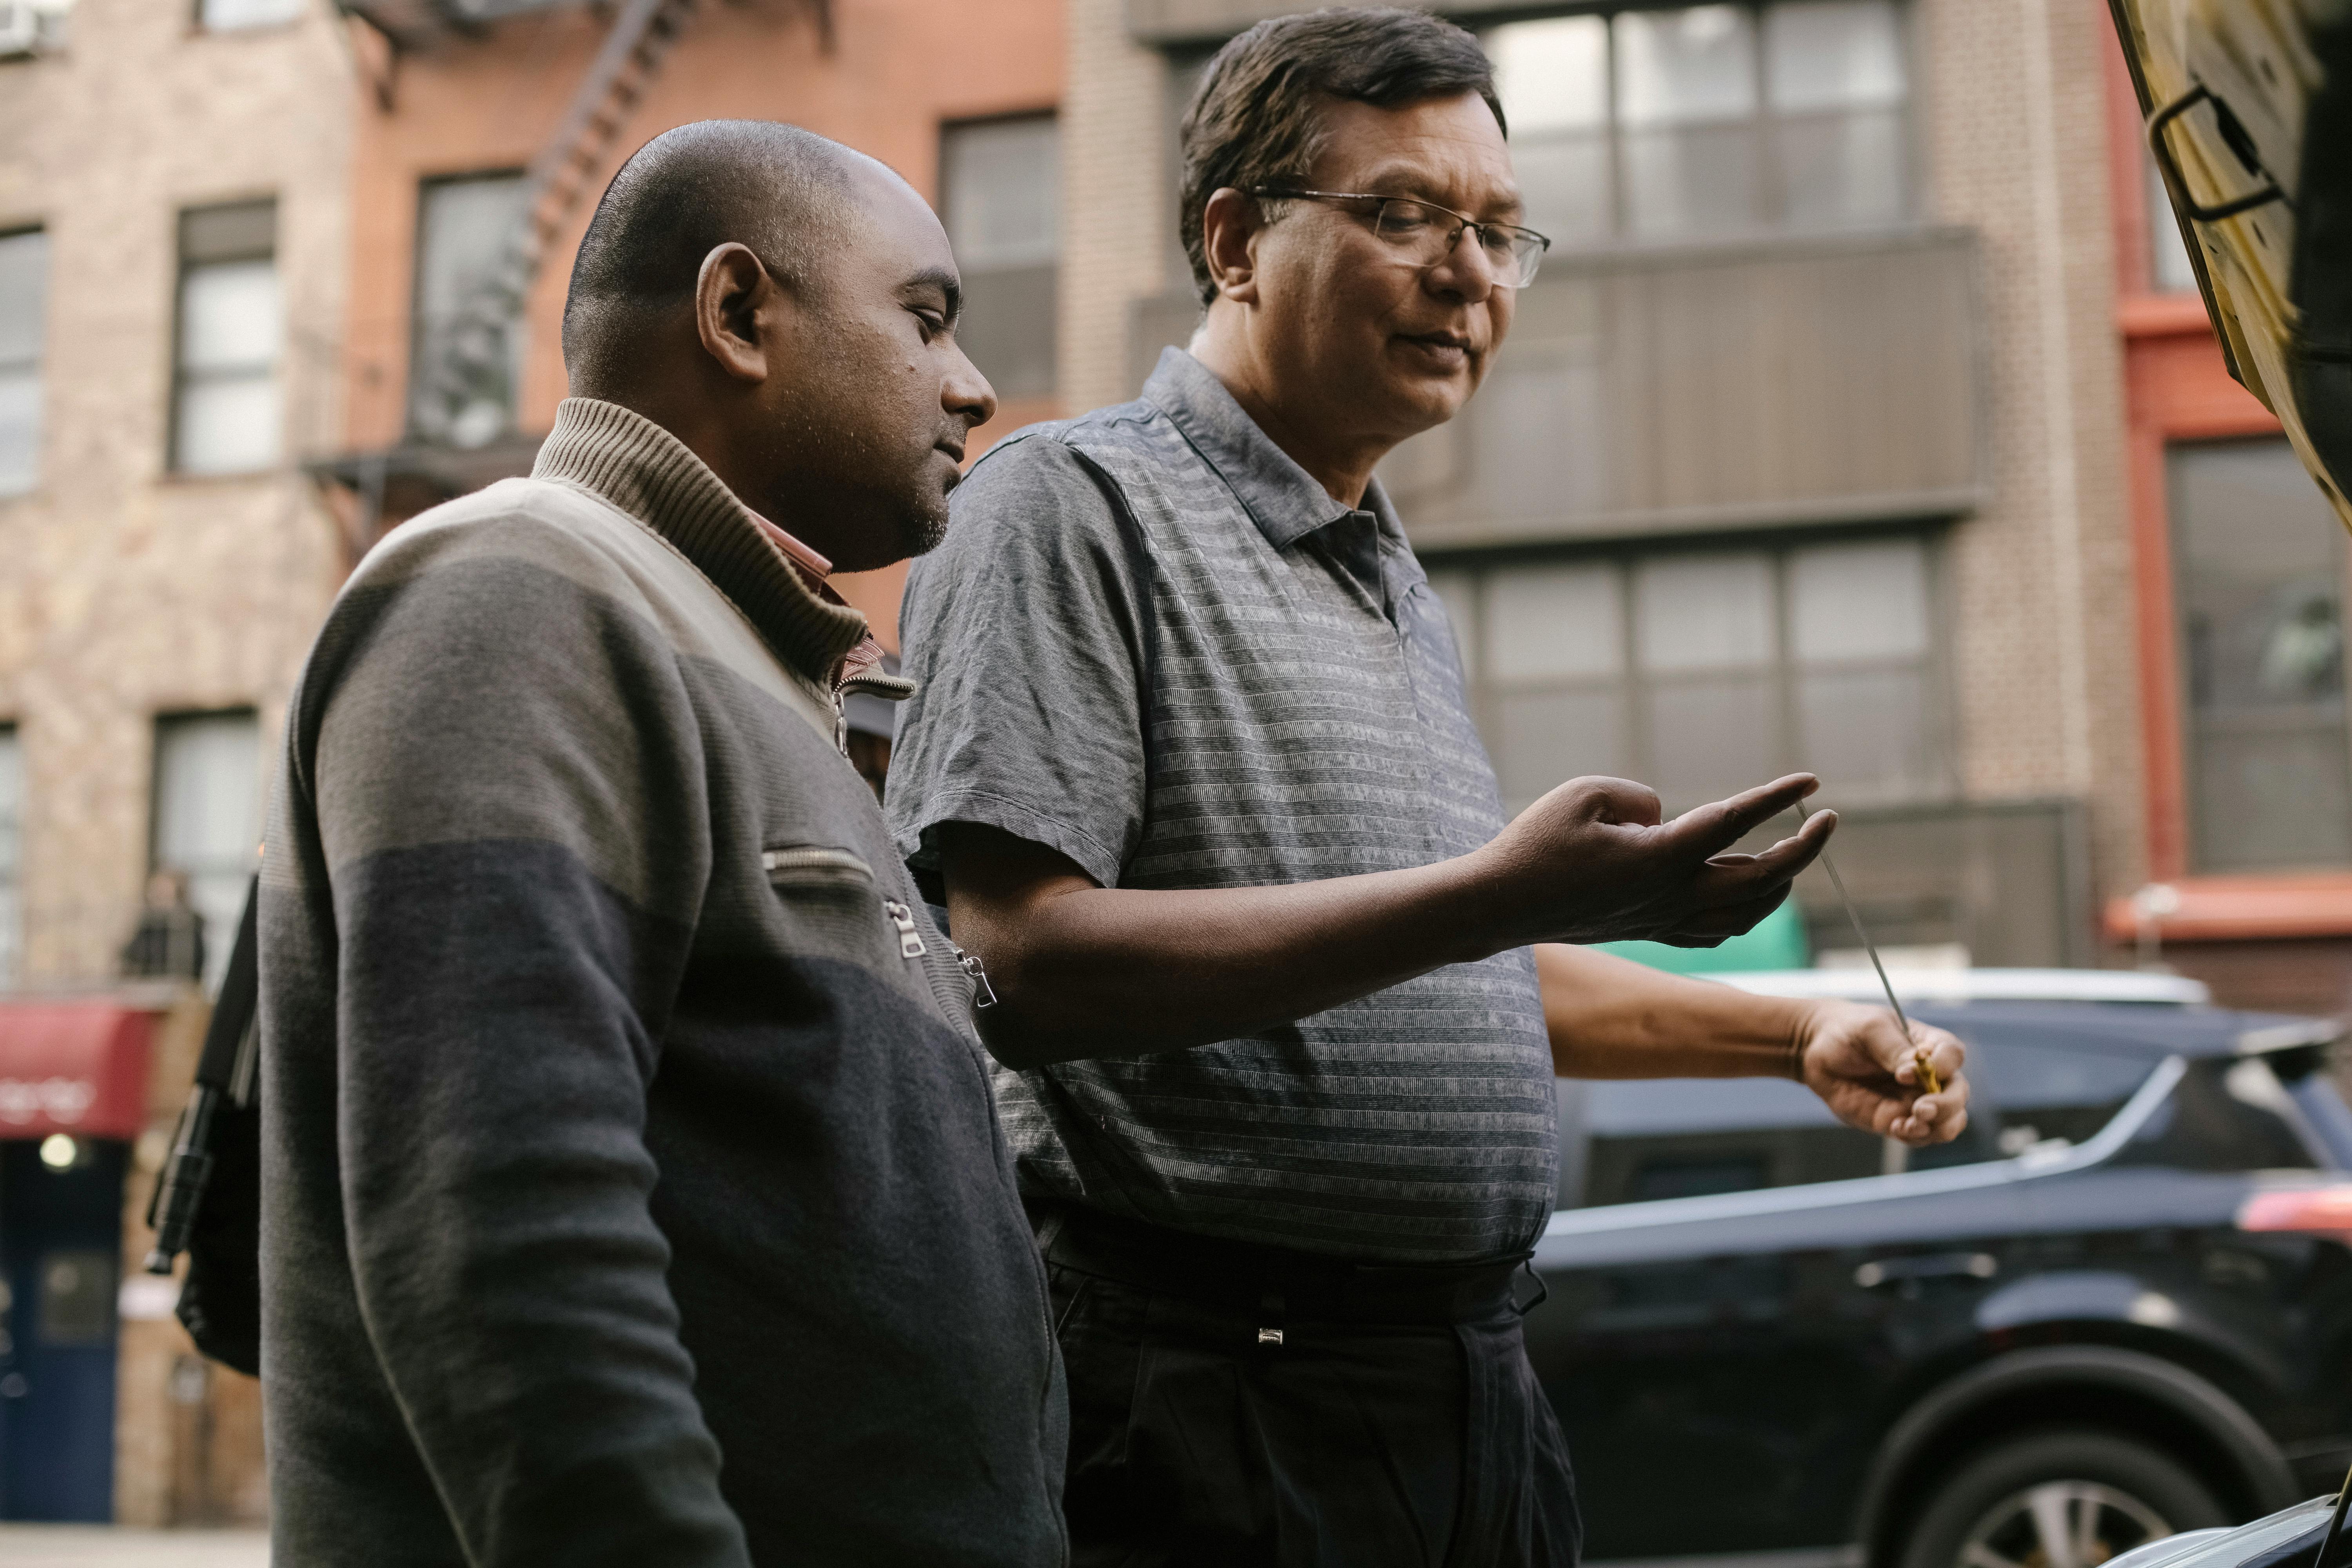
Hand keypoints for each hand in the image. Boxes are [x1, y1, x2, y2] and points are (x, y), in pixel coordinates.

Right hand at [1472, 774, 1834, 948]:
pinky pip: (1717, 931)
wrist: (1500, 906)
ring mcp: (1662, 919)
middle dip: (1802, 848)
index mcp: (1660, 858)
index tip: (1811, 780)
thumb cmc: (1533, 844)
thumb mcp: (1582, 794)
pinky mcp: (1648, 930)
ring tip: (1793, 855)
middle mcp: (1671, 895)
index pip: (1737, 822)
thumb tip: (1662, 818)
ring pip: (1746, 913)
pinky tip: (1750, 897)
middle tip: (1826, 820)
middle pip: (1761, 878)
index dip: (1778, 798)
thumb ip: (1636, 796)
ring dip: (1781, 885)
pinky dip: (1747, 914)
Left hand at [1793, 1000, 1970, 1145]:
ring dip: (1937, 1127)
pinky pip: (1920, 1135)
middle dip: (1947, 1105)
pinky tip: (1896, 1129)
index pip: (1953, 1054)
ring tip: (1908, 1125)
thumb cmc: (1848, 1030)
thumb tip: (1913, 1072)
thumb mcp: (1870, 1029)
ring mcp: (1915, 1099)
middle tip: (1921, 1109)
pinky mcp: (1898, 1119)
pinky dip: (1915, 1137)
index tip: (1913, 1070)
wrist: (1818, 1051)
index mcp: (1928, 1044)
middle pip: (1958, 1094)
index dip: (1944, 1065)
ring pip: (1947, 1121)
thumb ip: (1894, 1048)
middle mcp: (1930, 1074)